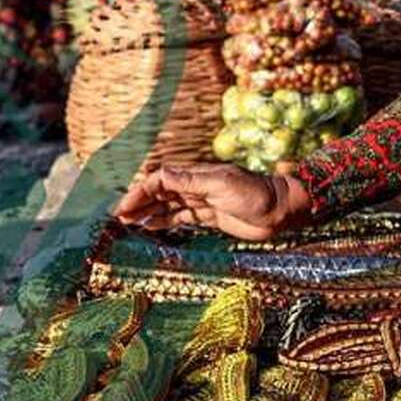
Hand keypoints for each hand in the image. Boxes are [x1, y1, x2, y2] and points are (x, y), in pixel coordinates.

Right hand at [112, 163, 311, 240]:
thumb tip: (160, 173)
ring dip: (149, 212)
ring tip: (128, 224)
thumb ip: (191, 181)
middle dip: (139, 203)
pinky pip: (182, 217)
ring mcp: (204, 202)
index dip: (140, 192)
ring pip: (169, 206)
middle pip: (161, 192)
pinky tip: (152, 226)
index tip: (125, 208)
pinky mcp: (211, 217)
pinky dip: (166, 221)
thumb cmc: (254, 194)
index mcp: (197, 175)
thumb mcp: (222, 184)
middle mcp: (197, 186)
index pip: (160, 179)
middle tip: (118, 219)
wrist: (281, 210)